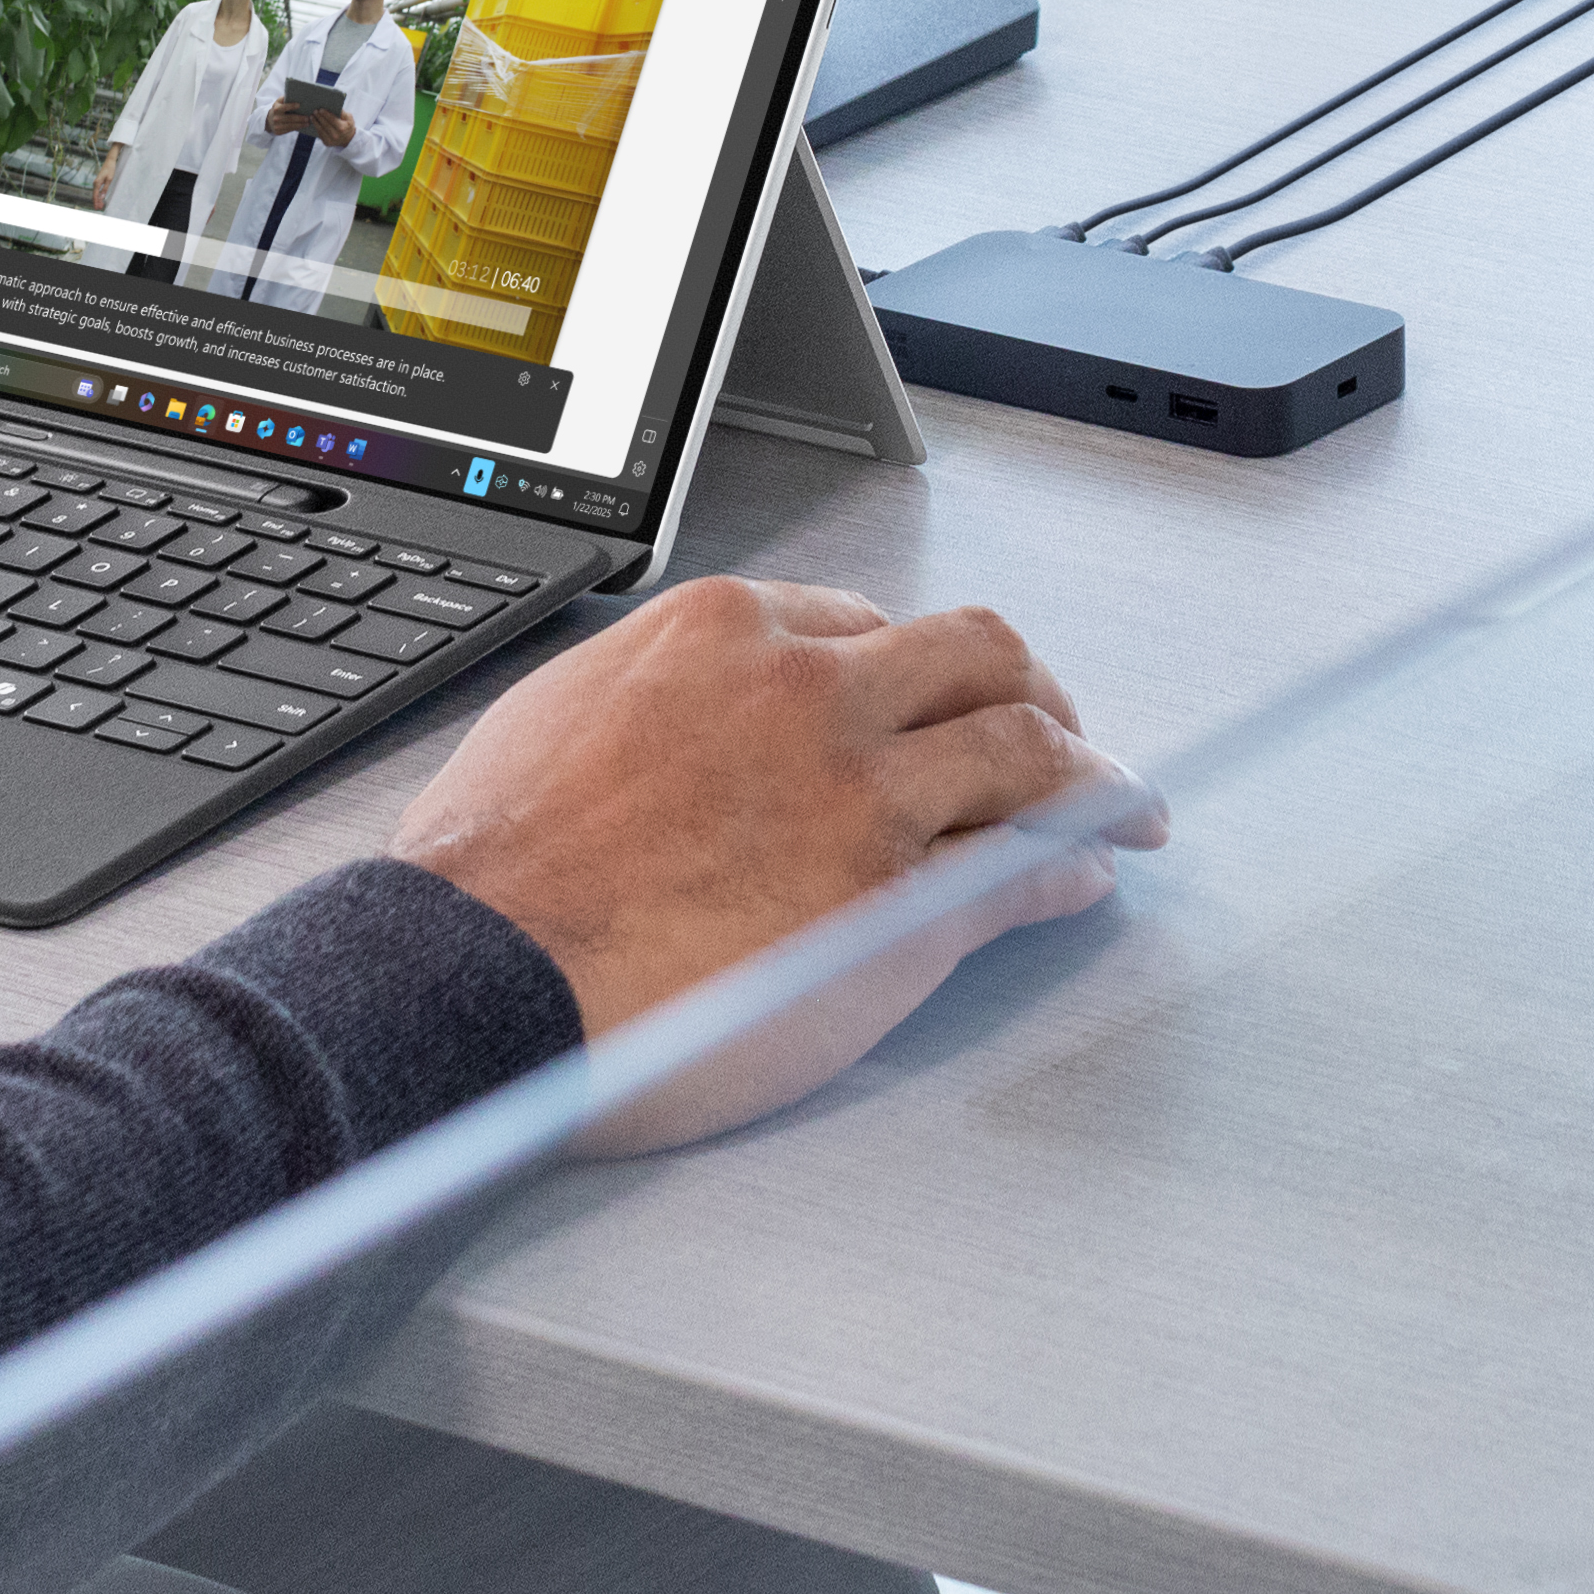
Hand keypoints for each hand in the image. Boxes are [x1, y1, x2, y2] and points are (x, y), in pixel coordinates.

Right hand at [394, 576, 1164, 1148]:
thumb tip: (683, 728)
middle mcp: (810, 695)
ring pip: (1027, 747)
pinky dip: (1071, 863)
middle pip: (975, 654)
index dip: (912, 668)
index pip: (864, 622)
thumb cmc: (488, 874)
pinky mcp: (900, 903)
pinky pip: (1023, 865)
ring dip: (1093, 773)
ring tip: (1121, 799)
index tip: (930, 697)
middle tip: (1057, 725)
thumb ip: (656, 704)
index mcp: (724, 635)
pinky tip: (1083, 874)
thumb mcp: (563, 720)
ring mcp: (865, 795)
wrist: (472, 971)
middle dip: (1031, 687)